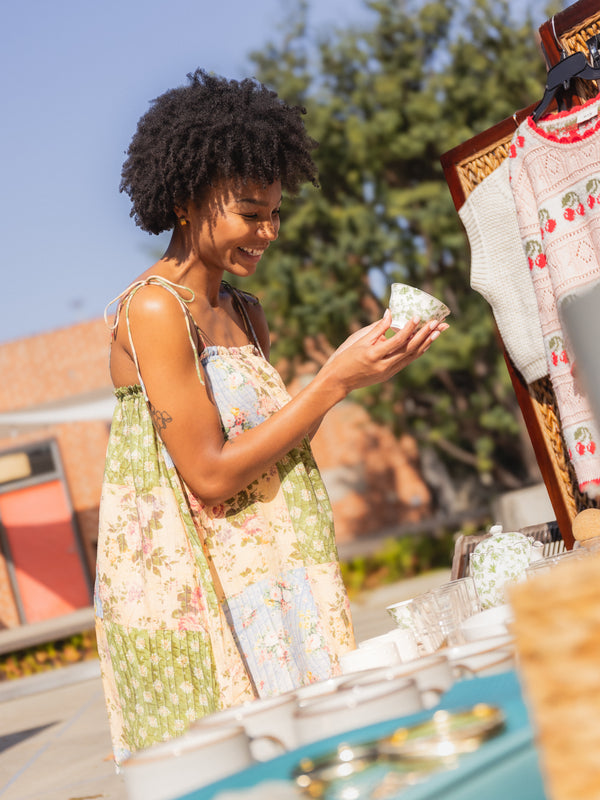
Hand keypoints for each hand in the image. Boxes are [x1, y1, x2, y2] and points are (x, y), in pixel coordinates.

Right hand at [324, 309, 447, 393]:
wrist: (338, 381)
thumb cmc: (345, 358)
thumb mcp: (359, 341)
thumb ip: (377, 328)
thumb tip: (390, 313)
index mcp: (374, 355)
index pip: (397, 341)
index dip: (409, 328)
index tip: (418, 317)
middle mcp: (384, 366)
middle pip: (409, 349)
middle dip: (424, 335)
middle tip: (436, 323)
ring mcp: (388, 372)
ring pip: (411, 357)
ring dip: (426, 343)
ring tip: (437, 331)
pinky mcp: (389, 375)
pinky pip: (407, 361)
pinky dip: (417, 351)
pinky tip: (425, 343)